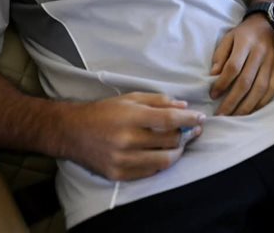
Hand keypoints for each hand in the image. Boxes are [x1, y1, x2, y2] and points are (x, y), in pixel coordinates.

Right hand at [60, 93, 203, 180]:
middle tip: (190, 130)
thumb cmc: (104, 112)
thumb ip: (158, 101)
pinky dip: (160, 162)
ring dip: (177, 151)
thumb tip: (184, 107)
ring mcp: (123, 160)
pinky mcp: (119, 174)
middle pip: (170, 140)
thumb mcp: (130, 99)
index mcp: (131, 117)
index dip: (189, 120)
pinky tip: (161, 153)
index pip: (169, 119)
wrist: (72, 132)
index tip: (200, 118)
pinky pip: (150, 172)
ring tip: (178, 144)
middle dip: (185, 135)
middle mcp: (127, 139)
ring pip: (164, 160)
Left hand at [210, 16, 273, 115]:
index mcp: (246, 42)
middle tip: (221, 114)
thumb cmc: (243, 34)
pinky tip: (251, 111)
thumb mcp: (228, 38)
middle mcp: (260, 53)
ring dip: (246, 106)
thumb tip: (213, 76)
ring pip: (260, 89)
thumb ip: (220, 56)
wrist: (267, 26)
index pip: (233, 67)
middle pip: (246, 81)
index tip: (213, 94)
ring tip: (234, 116)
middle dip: (232, 100)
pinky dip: (261, 103)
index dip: (222, 83)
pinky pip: (271, 90)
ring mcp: (271, 63)